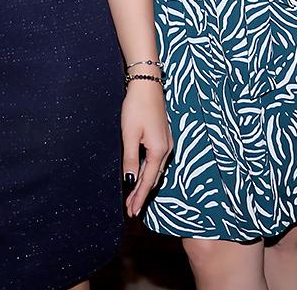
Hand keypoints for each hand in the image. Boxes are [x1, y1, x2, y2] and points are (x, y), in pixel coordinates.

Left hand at [120, 80, 171, 216]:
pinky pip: (156, 161)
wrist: (147, 84)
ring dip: (144, 184)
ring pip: (155, 170)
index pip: (147, 181)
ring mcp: (166, 143)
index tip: (132, 212)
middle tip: (131, 210)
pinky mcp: (163, 137)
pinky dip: (148, 172)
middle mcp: (166, 149)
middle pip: (153, 178)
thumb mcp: (129, 135)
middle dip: (141, 194)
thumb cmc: (137, 107)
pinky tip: (141, 175)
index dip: (139, 197)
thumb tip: (129, 180)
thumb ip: (130, 159)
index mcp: (158, 151)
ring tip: (134, 197)